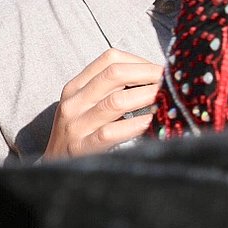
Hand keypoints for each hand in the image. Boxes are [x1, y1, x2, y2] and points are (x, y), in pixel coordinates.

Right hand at [43, 49, 164, 159]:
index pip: (110, 59)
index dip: (141, 61)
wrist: (55, 168)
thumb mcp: (88, 104)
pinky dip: (136, 125)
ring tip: (169, 99)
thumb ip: (114, 88)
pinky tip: (153, 122)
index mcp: (76, 87)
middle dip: (149, 75)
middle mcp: (73, 102)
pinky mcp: (81, 147)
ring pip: (116, 102)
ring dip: (148, 97)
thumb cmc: (81, 133)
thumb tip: (158, 76)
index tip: (163, 69)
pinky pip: (112, 132)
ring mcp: (75, 125)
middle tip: (172, 81)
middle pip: (115, 75)